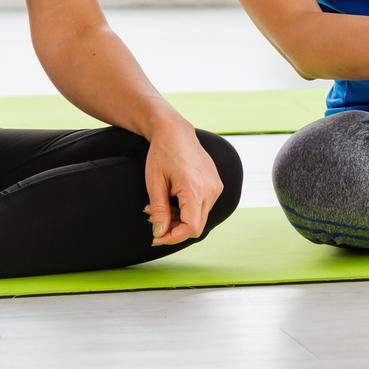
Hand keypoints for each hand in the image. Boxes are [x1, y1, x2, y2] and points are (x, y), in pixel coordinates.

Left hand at [141, 122, 224, 246]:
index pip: (191, 228)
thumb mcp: (155, 184)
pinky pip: (203, 206)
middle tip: (153, 220)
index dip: (173, 237)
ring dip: (180, 219)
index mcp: (195, 188)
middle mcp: (211, 189)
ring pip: (200, 217)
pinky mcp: (216, 184)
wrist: (175, 131)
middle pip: (197, 225)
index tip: (156, 237)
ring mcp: (216, 186)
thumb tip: (160, 234)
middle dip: (175, 229)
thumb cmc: (162, 153)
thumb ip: (159, 212)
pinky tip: (173, 199)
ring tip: (160, 206)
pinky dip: (188, 209)